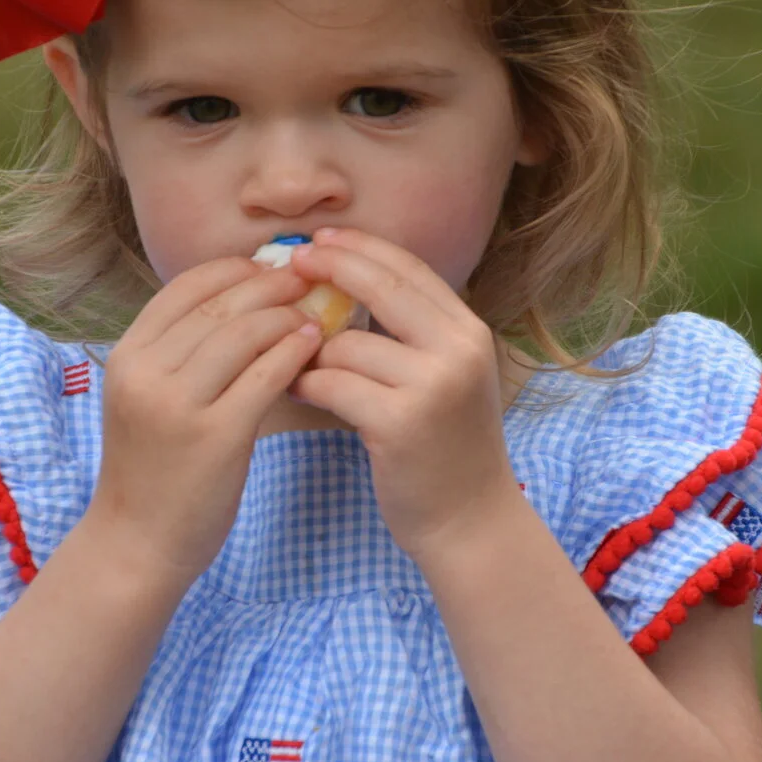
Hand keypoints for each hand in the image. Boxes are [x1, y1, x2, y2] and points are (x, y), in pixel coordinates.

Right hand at [86, 256, 322, 586]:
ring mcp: (179, 404)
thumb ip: (180, 351)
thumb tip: (240, 300)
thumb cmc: (153, 467)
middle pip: (220, 304)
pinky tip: (314, 346)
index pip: (185, 287)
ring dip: (287, 315)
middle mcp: (146, 372)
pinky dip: (294, 352)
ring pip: (244, 333)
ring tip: (315, 311)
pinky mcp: (216, 436)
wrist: (138, 542)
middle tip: (308, 277)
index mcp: (128, 355)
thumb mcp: (147, 396)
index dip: (234, 269)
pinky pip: (265, 375)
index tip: (271, 266)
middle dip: (269, 284)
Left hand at [286, 228, 523, 560]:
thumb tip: (349, 279)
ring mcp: (432, 386)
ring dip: (312, 352)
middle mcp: (458, 351)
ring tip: (297, 366)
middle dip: (332, 268)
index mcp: (469, 333)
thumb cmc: (445, 448)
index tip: (320, 240)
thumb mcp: (447, 377)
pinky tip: (295, 391)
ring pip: (348, 342)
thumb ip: (413, 333)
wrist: (470, 521)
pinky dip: (307, 385)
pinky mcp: (399, 423)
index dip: (362, 248)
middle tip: (291, 263)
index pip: (410, 269)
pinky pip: (333, 383)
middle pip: (383, 287)